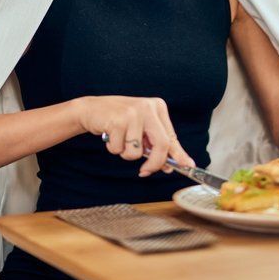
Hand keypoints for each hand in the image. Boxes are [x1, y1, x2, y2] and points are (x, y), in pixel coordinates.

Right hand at [74, 95, 195, 176]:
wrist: (91, 109)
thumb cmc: (118, 120)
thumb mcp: (141, 129)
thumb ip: (155, 145)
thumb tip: (169, 167)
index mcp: (157, 107)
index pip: (171, 137)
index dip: (178, 155)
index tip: (187, 167)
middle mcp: (148, 107)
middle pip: (162, 145)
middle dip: (154, 164)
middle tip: (144, 172)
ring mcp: (133, 113)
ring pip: (137, 152)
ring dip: (126, 154)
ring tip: (119, 140)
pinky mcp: (118, 120)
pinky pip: (120, 149)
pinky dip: (114, 148)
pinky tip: (110, 136)